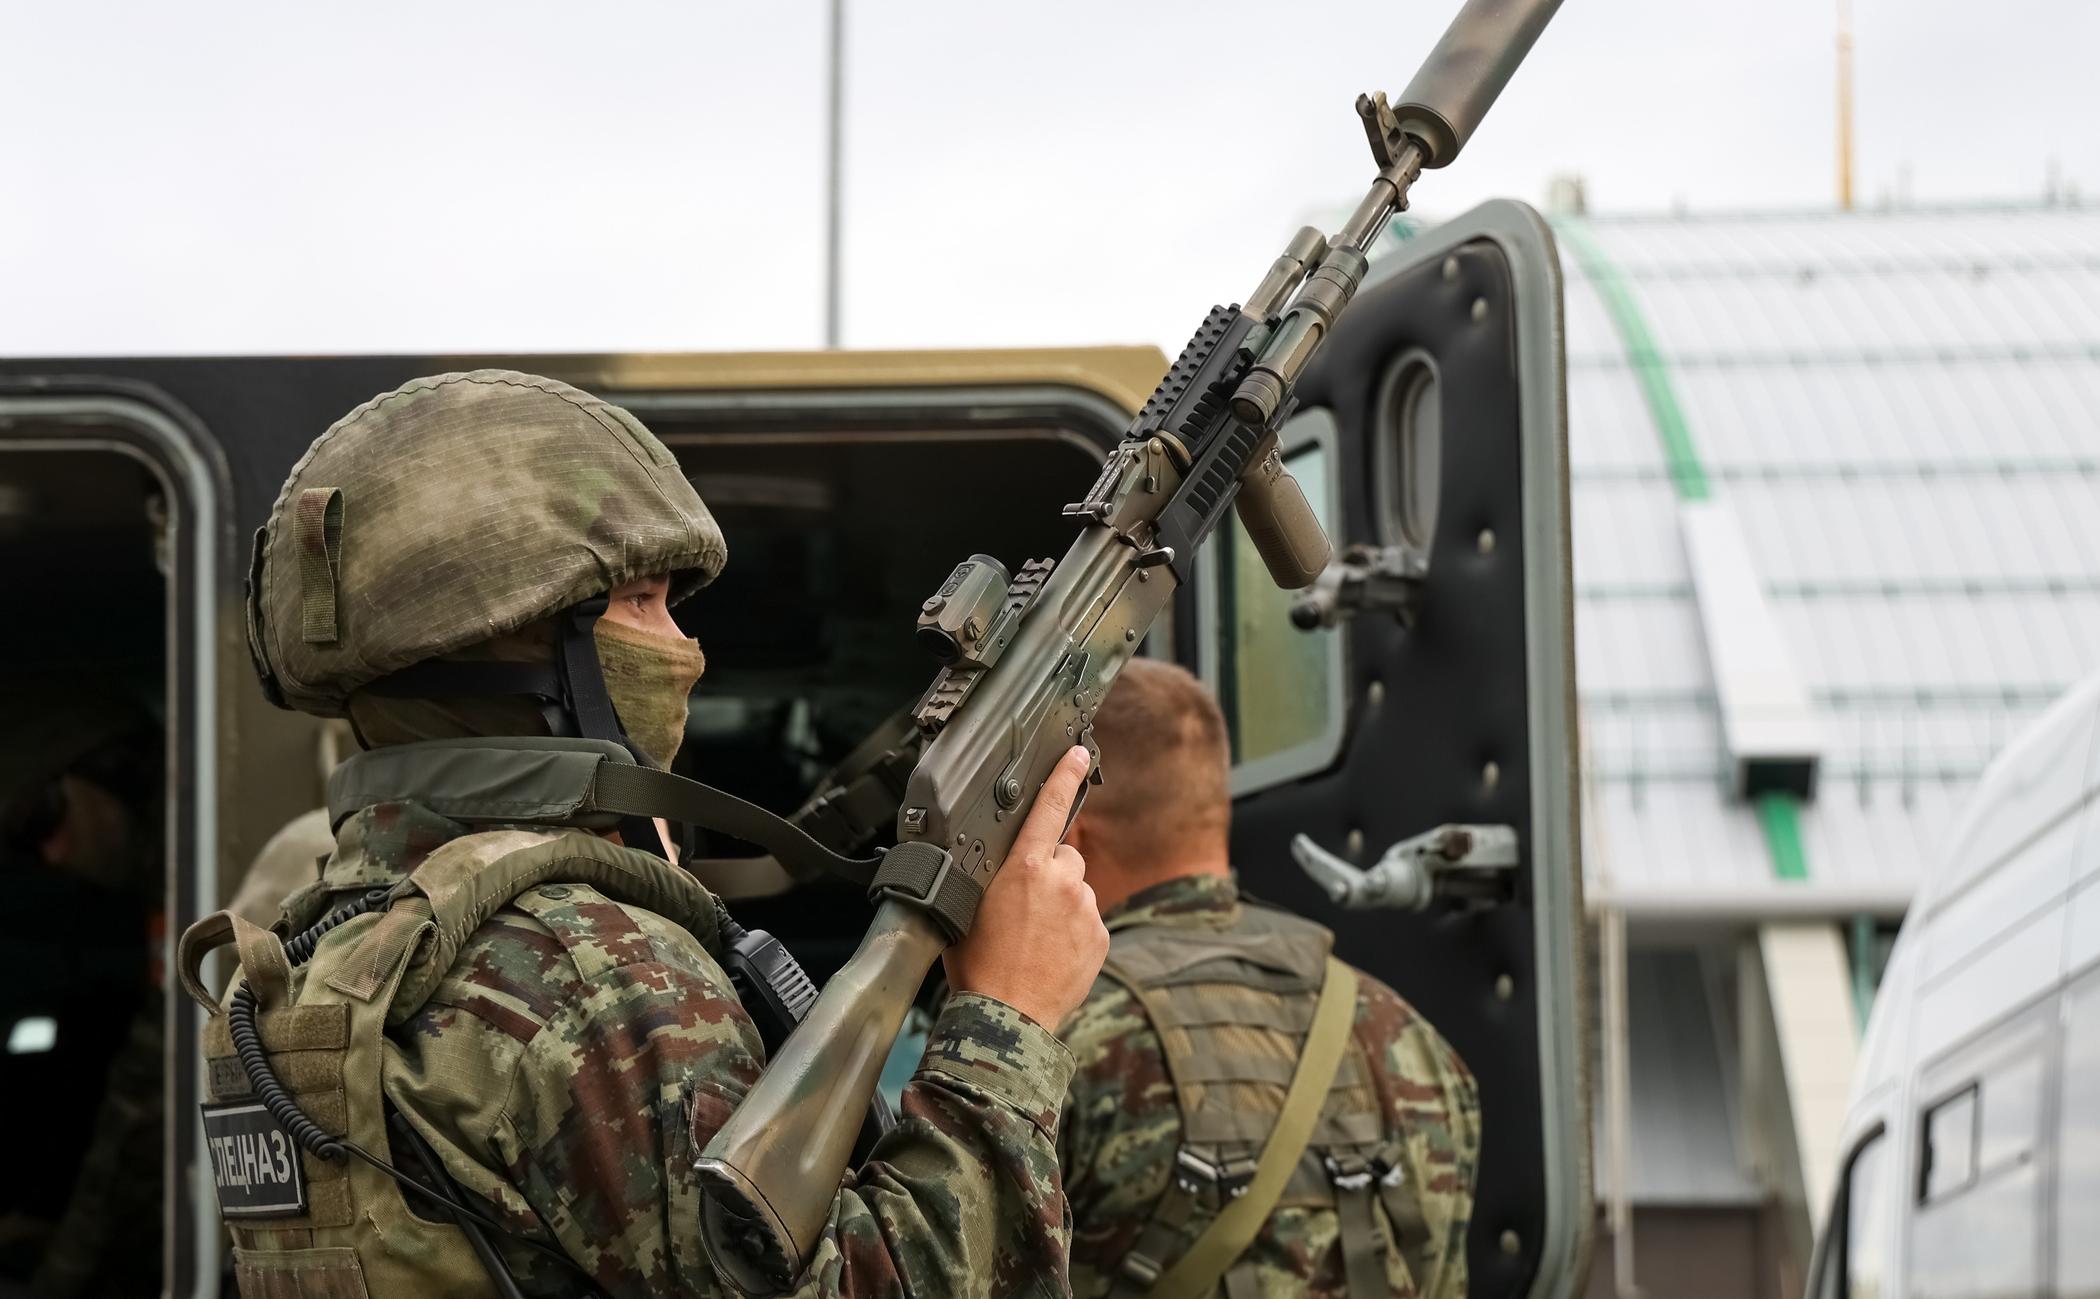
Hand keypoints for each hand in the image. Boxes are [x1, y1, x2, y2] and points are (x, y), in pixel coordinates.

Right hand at [943, 746, 1107, 1028]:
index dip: (1064, 775)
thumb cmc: (978, 965)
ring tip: (1032, 938)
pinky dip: (1073, 931)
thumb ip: (989, 873)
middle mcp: (1063, 881)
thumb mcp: (967, 905)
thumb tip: (990, 860)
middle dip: (1047, 872)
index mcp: (1026, 866)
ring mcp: (1086, 909)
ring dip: (1060, 904)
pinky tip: (1049, 953)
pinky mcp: (1100, 936)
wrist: (1008, 1017)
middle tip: (1021, 907)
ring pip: (1076, 890)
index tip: (1077, 754)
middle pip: (1063, 856)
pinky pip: (1087, 920)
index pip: (1050, 807)